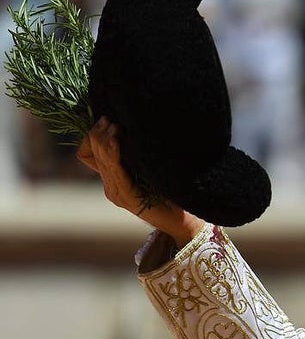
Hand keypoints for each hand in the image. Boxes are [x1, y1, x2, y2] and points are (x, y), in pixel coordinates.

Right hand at [77, 117, 204, 244]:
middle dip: (98, 133)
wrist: (184, 221)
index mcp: (113, 179)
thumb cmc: (172, 193)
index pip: (88, 153)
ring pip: (100, 160)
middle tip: (108, 118)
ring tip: (113, 125)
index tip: (106, 120)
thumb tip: (132, 126)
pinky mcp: (127, 197)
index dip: (93, 136)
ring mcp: (116, 193)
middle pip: (92, 153)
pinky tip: (116, 141)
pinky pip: (115, 171)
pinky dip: (113, 154)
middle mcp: (110, 186)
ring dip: (105, 140)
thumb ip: (138, 154)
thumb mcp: (151, 167)